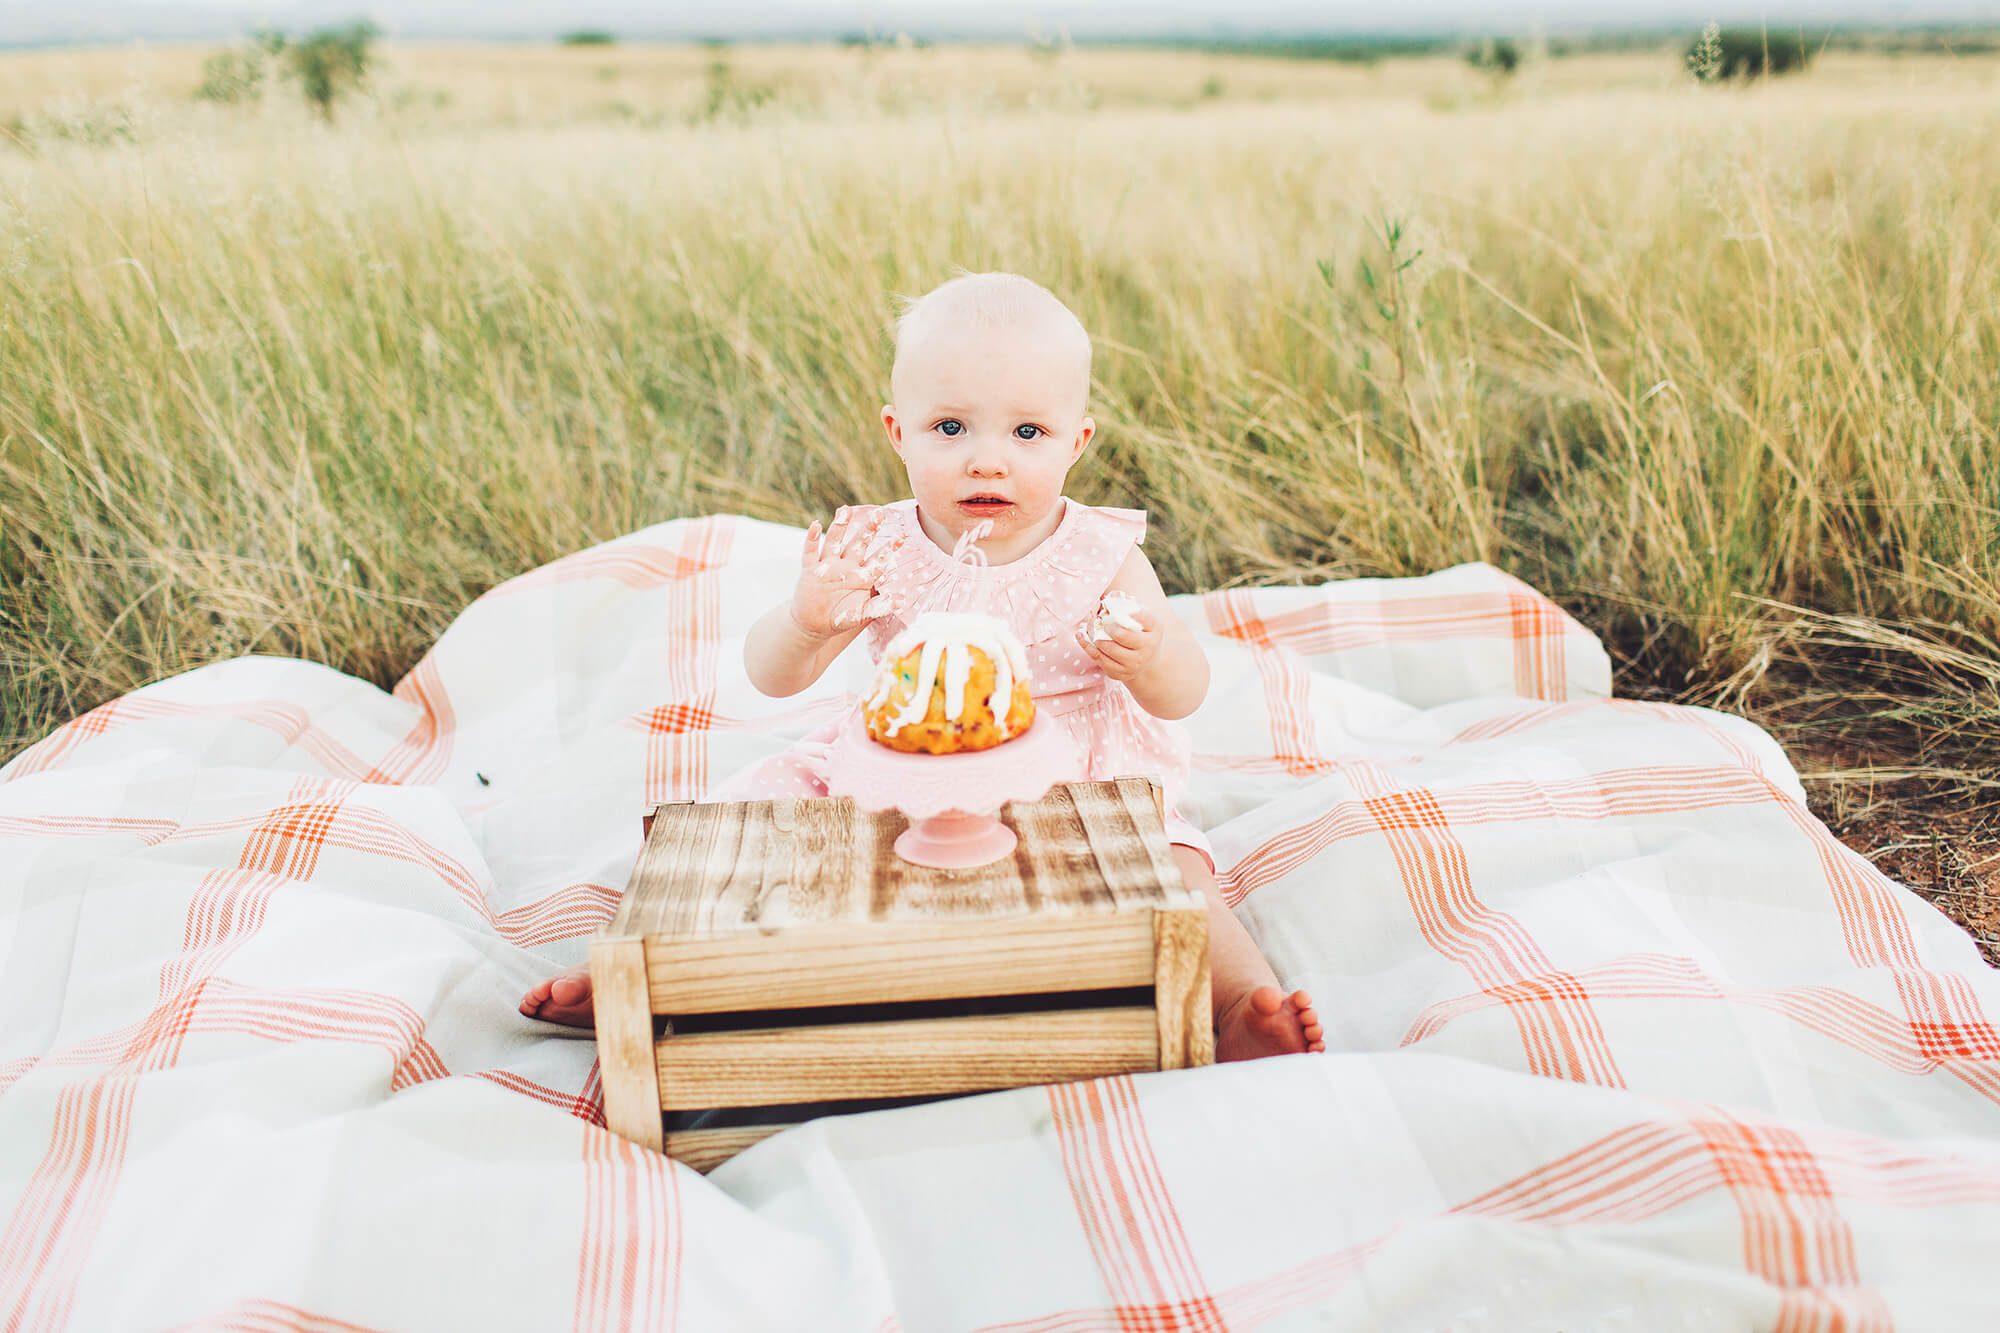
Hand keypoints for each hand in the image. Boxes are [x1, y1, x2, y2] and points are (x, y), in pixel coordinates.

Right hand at [790, 505, 902, 640]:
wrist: (814, 626)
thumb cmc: (840, 618)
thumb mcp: (861, 614)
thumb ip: (879, 607)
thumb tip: (901, 601)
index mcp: (862, 575)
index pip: (878, 559)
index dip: (890, 548)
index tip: (902, 536)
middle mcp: (846, 566)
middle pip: (859, 544)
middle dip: (869, 530)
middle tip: (880, 513)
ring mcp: (828, 566)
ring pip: (835, 542)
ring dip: (840, 527)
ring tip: (845, 510)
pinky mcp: (810, 570)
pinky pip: (811, 551)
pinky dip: (812, 539)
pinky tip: (816, 526)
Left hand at [1074, 596, 1163, 682]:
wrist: (1146, 659)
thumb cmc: (1140, 631)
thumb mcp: (1141, 616)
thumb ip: (1127, 604)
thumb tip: (1112, 596)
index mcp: (1155, 628)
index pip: (1144, 617)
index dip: (1131, 611)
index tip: (1117, 607)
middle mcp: (1148, 648)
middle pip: (1122, 635)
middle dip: (1107, 626)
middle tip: (1100, 620)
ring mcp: (1134, 663)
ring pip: (1108, 648)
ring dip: (1095, 636)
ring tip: (1089, 625)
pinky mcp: (1120, 673)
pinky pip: (1099, 659)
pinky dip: (1087, 646)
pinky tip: (1081, 636)